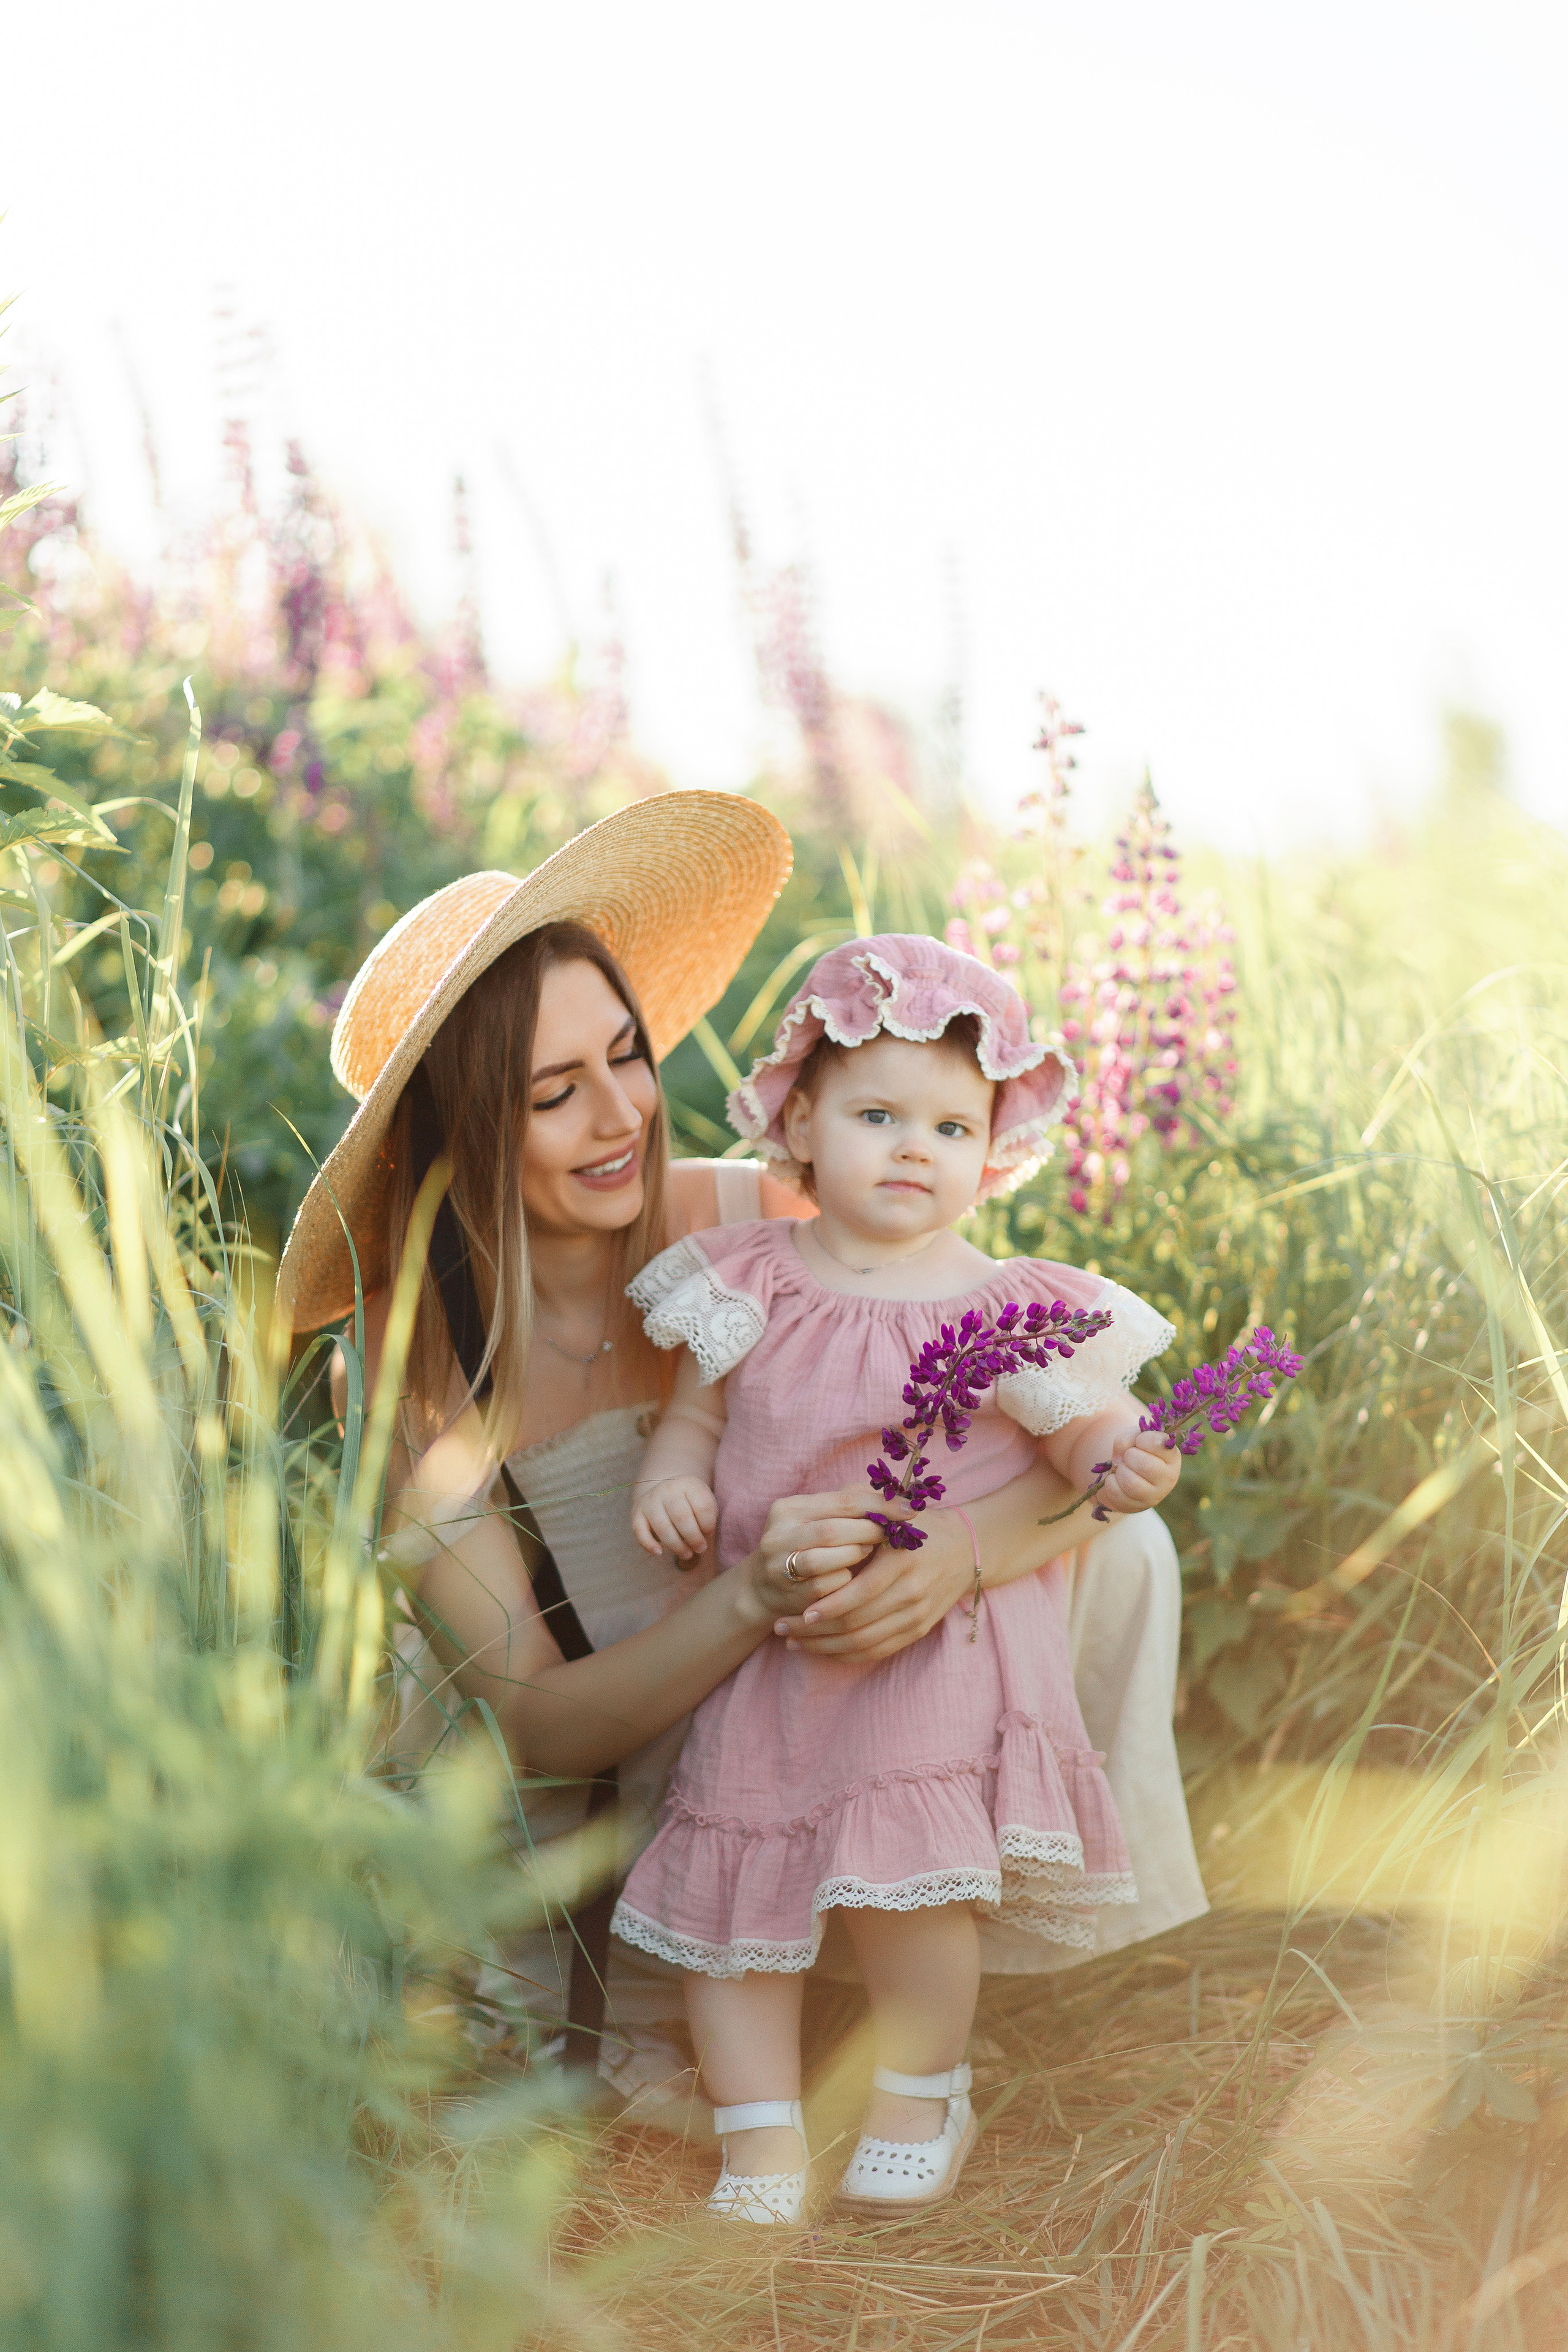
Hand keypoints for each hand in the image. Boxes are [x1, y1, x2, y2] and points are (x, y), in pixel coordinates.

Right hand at [632, 1474, 717, 1563]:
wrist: (666, 1491)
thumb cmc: (690, 1502)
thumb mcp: (703, 1501)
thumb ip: (707, 1517)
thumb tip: (702, 1538)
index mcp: (688, 1484)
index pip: (702, 1506)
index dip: (708, 1525)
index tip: (708, 1534)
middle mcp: (667, 1489)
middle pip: (681, 1517)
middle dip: (693, 1538)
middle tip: (700, 1549)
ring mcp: (650, 1500)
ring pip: (662, 1527)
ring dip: (676, 1545)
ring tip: (687, 1554)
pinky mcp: (637, 1512)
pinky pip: (639, 1530)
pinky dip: (648, 1544)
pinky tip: (659, 1553)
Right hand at [743, 1487, 882, 1621]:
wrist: (763, 1588)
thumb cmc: (805, 1547)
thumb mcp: (816, 1521)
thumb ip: (848, 1509)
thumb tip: (896, 1500)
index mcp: (789, 1509)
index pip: (843, 1501)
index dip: (880, 1505)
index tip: (910, 1509)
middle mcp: (778, 1534)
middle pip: (834, 1530)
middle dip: (869, 1532)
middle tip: (891, 1535)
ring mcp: (779, 1565)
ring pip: (828, 1559)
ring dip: (855, 1556)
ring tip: (869, 1553)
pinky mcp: (786, 1593)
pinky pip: (826, 1587)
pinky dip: (844, 1582)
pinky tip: (852, 1579)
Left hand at [778, 1490, 976, 1660]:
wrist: (964, 1550)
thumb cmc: (918, 1528)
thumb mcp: (891, 1515)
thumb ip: (855, 1514)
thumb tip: (815, 1527)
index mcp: (902, 1562)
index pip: (859, 1594)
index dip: (826, 1607)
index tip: (796, 1611)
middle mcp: (912, 1593)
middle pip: (857, 1624)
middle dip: (815, 1630)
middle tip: (783, 1628)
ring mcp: (917, 1616)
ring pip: (864, 1643)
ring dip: (824, 1646)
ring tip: (794, 1641)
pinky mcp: (919, 1630)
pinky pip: (878, 1651)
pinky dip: (846, 1654)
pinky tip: (822, 1648)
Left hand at [1090, 1433, 1180, 1516]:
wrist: (1130, 1474)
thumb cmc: (1137, 1451)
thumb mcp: (1135, 1437)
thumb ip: (1128, 1437)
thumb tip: (1118, 1459)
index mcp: (1172, 1457)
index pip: (1156, 1443)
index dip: (1141, 1439)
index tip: (1139, 1442)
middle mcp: (1169, 1478)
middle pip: (1145, 1465)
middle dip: (1129, 1456)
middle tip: (1128, 1457)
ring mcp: (1154, 1495)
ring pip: (1131, 1483)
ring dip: (1120, 1471)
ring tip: (1123, 1468)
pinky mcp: (1137, 1506)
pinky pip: (1117, 1493)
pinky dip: (1110, 1482)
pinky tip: (1116, 1479)